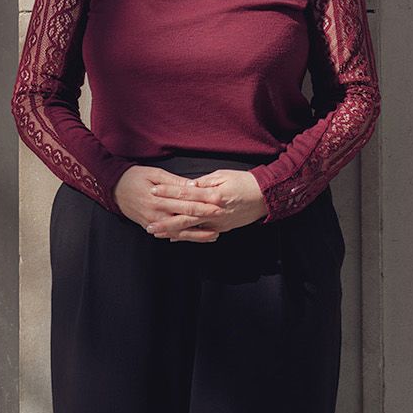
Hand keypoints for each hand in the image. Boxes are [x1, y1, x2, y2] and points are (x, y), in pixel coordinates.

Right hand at [114, 165, 224, 242]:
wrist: (113, 189)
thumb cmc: (134, 177)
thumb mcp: (154, 174)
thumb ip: (174, 182)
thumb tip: (193, 186)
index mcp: (159, 199)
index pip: (187, 203)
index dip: (204, 204)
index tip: (219, 203)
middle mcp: (157, 214)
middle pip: (185, 220)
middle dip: (205, 220)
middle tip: (222, 219)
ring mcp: (153, 223)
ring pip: (179, 232)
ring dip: (197, 234)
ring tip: (214, 235)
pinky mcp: (149, 226)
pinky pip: (169, 235)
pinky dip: (183, 237)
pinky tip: (195, 238)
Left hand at [148, 167, 267, 239]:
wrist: (265, 196)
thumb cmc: (245, 182)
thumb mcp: (224, 175)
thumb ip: (205, 181)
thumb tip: (188, 185)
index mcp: (213, 194)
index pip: (186, 193)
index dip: (169, 192)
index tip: (154, 191)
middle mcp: (213, 211)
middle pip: (184, 215)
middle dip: (165, 219)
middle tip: (148, 223)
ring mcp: (217, 222)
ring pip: (190, 228)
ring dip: (172, 231)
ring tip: (156, 232)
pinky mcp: (221, 228)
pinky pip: (200, 234)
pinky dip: (186, 236)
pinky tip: (174, 237)